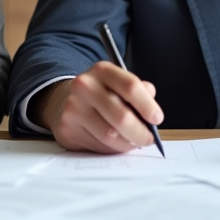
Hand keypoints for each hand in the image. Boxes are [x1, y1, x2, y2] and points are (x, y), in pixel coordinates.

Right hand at [32, 61, 163, 153]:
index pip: (130, 86)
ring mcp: (73, 108)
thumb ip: (138, 91)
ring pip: (110, 135)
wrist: (62, 101)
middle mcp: (85, 86)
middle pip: (121, 116)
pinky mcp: (66, 128)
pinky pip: (98, 145)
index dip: (148, 105)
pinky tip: (114, 143)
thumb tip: (152, 107)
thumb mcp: (117, 83)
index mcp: (102, 70)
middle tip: (148, 138)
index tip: (157, 119)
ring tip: (132, 141)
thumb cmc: (98, 94)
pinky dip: (112, 149)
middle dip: (141, 132)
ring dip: (127, 143)